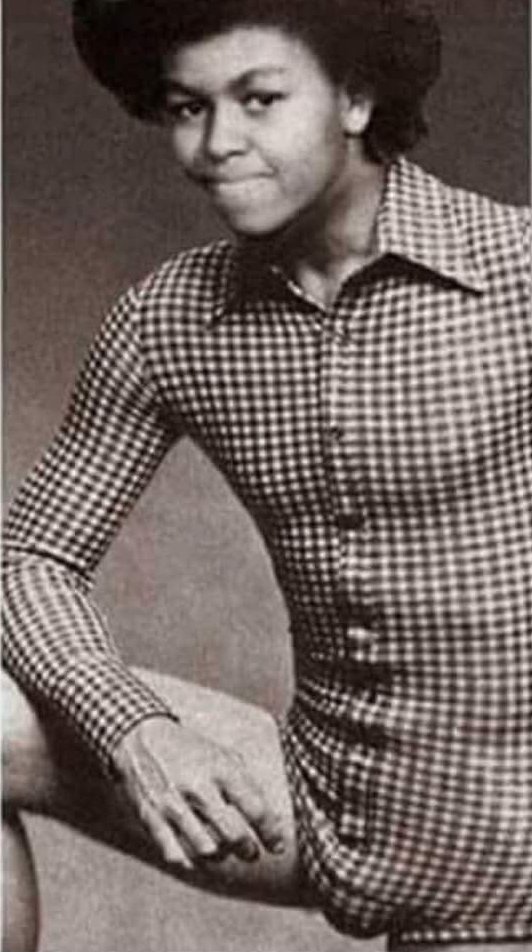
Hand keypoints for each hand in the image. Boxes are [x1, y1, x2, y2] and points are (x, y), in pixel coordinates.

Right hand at [113, 716, 285, 871]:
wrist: (140, 738)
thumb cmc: (190, 749)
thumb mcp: (222, 755)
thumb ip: (246, 784)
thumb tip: (270, 819)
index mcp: (220, 767)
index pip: (254, 808)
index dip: (271, 833)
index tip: (277, 846)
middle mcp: (197, 787)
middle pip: (232, 835)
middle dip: (248, 850)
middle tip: (251, 852)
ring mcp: (173, 804)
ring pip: (206, 850)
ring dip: (221, 856)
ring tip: (225, 851)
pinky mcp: (152, 818)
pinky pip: (176, 854)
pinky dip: (191, 861)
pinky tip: (197, 855)